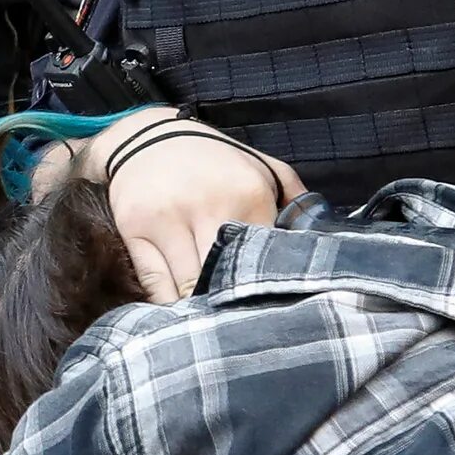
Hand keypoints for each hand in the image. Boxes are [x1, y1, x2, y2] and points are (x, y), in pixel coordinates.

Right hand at [82, 107, 303, 304]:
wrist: (148, 135)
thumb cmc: (214, 160)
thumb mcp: (264, 168)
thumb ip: (297, 202)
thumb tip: (319, 245)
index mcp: (248, 195)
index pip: (263, 260)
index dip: (266, 286)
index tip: (266, 302)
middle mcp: (207, 206)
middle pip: (224, 278)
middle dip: (231, 303)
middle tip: (237, 319)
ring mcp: (167, 218)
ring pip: (187, 286)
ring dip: (198, 307)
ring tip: (208, 318)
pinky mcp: (135, 228)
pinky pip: (153, 283)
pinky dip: (166, 302)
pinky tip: (178, 308)